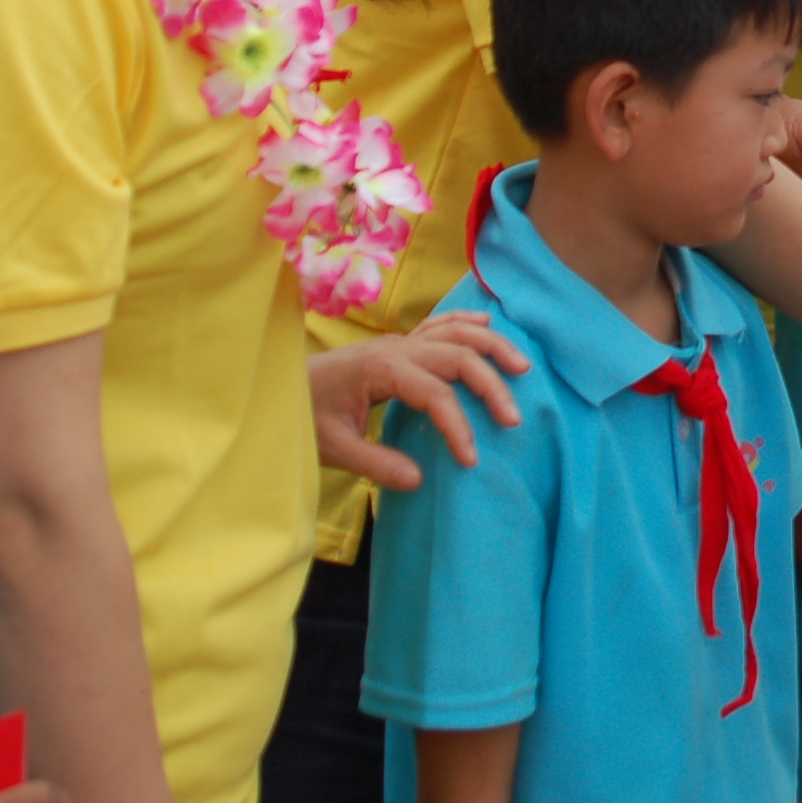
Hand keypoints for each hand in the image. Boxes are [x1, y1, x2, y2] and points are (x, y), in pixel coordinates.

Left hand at [309, 312, 530, 489]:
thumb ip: (376, 464)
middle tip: (512, 418)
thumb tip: (419, 479)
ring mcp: (398, 341)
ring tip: (522, 367)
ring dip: (491, 346)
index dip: (458, 425)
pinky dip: (466, 323)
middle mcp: (396, 348)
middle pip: (457, 355)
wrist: (280, 385)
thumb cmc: (303, 415)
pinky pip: (440, 323)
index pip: (436, 393)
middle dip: (490, 384)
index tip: (471, 459)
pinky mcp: (398, 343)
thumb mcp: (333, 447)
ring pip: (456, 332)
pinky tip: (487, 325)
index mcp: (381, 370)